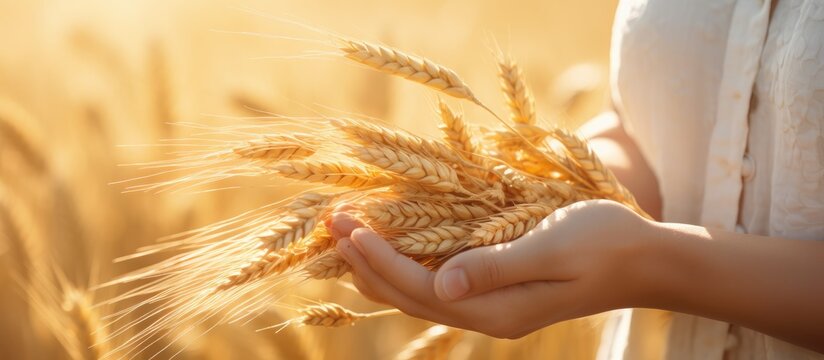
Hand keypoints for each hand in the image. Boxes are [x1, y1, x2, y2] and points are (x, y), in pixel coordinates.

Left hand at [328, 200, 658, 337]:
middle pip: (407, 294)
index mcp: (496, 308)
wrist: (644, 259)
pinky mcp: (496, 290)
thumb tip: (441, 282)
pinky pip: (436, 282)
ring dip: (378, 263)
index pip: (418, 285)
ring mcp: (490, 305)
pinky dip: (405, 262)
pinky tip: (389, 245)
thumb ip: (496, 266)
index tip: (347, 223)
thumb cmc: (604, 241)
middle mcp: (486, 314)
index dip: (377, 256)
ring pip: (418, 290)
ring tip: (345, 233)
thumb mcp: (551, 248)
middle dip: (364, 260)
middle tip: (330, 221)